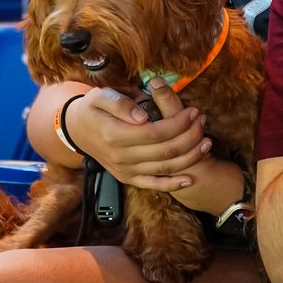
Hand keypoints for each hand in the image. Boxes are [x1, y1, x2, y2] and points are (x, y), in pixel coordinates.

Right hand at [63, 82, 211, 191]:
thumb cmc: (92, 109)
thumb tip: (142, 115)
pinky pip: (153, 185)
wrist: (75, 131)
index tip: (193, 111)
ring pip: (165, 168)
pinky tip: (190, 178)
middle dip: (190, 135)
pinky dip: (173, 184)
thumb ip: (121, 104)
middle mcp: (121, 157)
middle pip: (165, 150)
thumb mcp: (100, 97)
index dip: (179, 123)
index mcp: (115, 135)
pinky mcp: (128, 179)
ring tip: (206, 142)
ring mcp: (125, 171)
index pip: (156, 132)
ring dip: (189, 157)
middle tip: (203, 121)